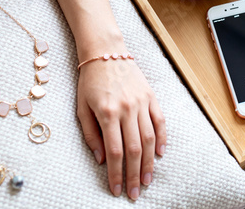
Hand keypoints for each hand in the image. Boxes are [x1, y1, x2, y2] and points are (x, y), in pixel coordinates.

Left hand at [76, 57, 166, 199]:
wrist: (106, 52)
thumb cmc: (90, 81)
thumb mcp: (82, 107)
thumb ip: (91, 134)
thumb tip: (102, 159)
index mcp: (107, 113)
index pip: (115, 152)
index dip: (116, 174)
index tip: (116, 189)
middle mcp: (127, 109)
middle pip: (135, 150)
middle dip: (134, 175)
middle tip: (134, 193)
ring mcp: (142, 102)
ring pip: (150, 139)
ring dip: (149, 163)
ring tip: (147, 180)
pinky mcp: (151, 96)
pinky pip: (160, 121)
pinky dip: (162, 139)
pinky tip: (160, 154)